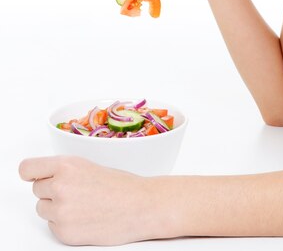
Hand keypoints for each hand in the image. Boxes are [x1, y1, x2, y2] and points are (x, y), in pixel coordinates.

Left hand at [19, 155, 171, 244]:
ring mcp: (60, 211)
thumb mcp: (87, 165)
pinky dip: (65, 224)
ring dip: (56, 208)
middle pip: (36, 190)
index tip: (36, 176)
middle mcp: (59, 186)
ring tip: (82, 205)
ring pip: (43, 209)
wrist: (140, 206)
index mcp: (65, 165)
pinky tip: (85, 218)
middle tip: (76, 191)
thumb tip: (42, 177)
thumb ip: (62, 169)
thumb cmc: (119, 185)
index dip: (33, 173)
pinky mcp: (64, 232)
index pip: (27, 168)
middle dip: (51, 191)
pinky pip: (52, 226)